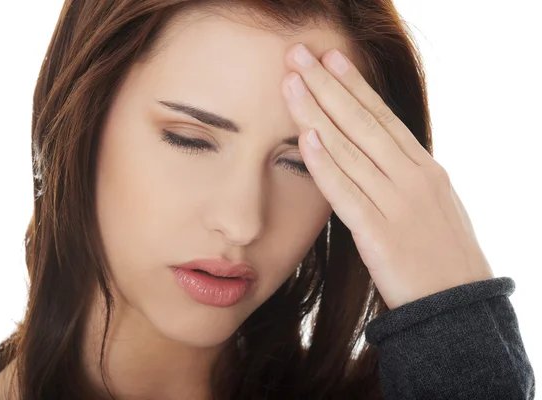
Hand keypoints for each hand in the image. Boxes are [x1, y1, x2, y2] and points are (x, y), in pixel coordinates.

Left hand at [281, 43, 493, 309]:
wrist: (458, 307)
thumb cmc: (439, 256)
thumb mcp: (428, 204)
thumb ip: (401, 177)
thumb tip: (374, 155)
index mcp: (423, 168)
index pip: (383, 117)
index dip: (355, 85)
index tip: (331, 58)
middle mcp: (412, 178)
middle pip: (363, 122)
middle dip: (327, 85)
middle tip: (299, 53)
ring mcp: (398, 204)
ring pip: (350, 150)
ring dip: (316, 114)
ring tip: (291, 83)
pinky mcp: (381, 235)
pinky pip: (348, 194)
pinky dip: (326, 165)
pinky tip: (306, 139)